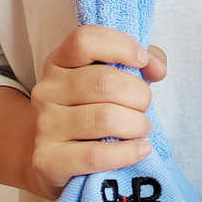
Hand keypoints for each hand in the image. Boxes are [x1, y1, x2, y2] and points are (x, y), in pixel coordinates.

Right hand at [25, 25, 166, 200]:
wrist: (52, 160)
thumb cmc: (92, 111)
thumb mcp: (112, 79)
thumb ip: (141, 62)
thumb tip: (157, 68)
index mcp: (59, 62)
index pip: (85, 40)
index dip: (121, 46)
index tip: (143, 61)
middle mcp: (47, 90)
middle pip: (105, 82)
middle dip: (139, 95)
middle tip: (144, 106)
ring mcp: (45, 125)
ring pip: (105, 117)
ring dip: (137, 124)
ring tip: (141, 128)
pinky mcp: (48, 160)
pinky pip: (96, 155)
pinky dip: (127, 152)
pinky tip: (141, 149)